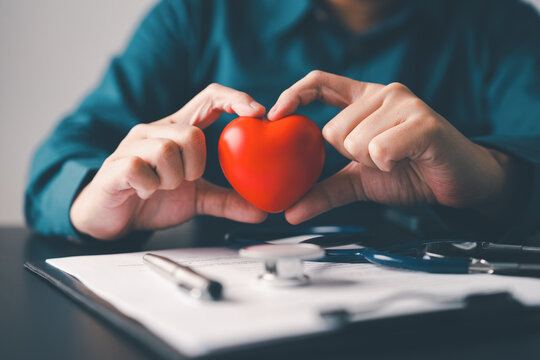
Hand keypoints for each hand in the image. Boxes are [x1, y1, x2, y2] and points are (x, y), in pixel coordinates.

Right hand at [70, 84, 267, 239]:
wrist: (110, 219)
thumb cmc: (152, 199)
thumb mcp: (196, 199)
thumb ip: (227, 200)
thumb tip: (260, 209)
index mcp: (178, 130)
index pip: (209, 98)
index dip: (234, 98)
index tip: (257, 112)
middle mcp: (155, 130)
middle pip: (192, 134)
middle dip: (195, 166)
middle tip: (184, 181)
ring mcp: (133, 145)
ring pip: (167, 150)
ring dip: (172, 179)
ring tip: (161, 187)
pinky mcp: (116, 164)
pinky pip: (141, 168)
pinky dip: (149, 186)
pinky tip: (144, 192)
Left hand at [268, 71, 517, 223]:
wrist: (458, 184)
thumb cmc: (411, 174)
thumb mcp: (359, 180)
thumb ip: (325, 190)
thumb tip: (290, 211)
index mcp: (365, 100)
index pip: (320, 82)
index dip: (294, 94)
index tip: (275, 115)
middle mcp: (383, 94)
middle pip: (332, 128)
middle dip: (350, 156)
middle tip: (380, 160)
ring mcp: (404, 104)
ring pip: (354, 140)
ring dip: (371, 162)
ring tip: (396, 160)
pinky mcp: (422, 122)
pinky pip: (379, 149)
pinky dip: (388, 165)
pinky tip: (406, 162)